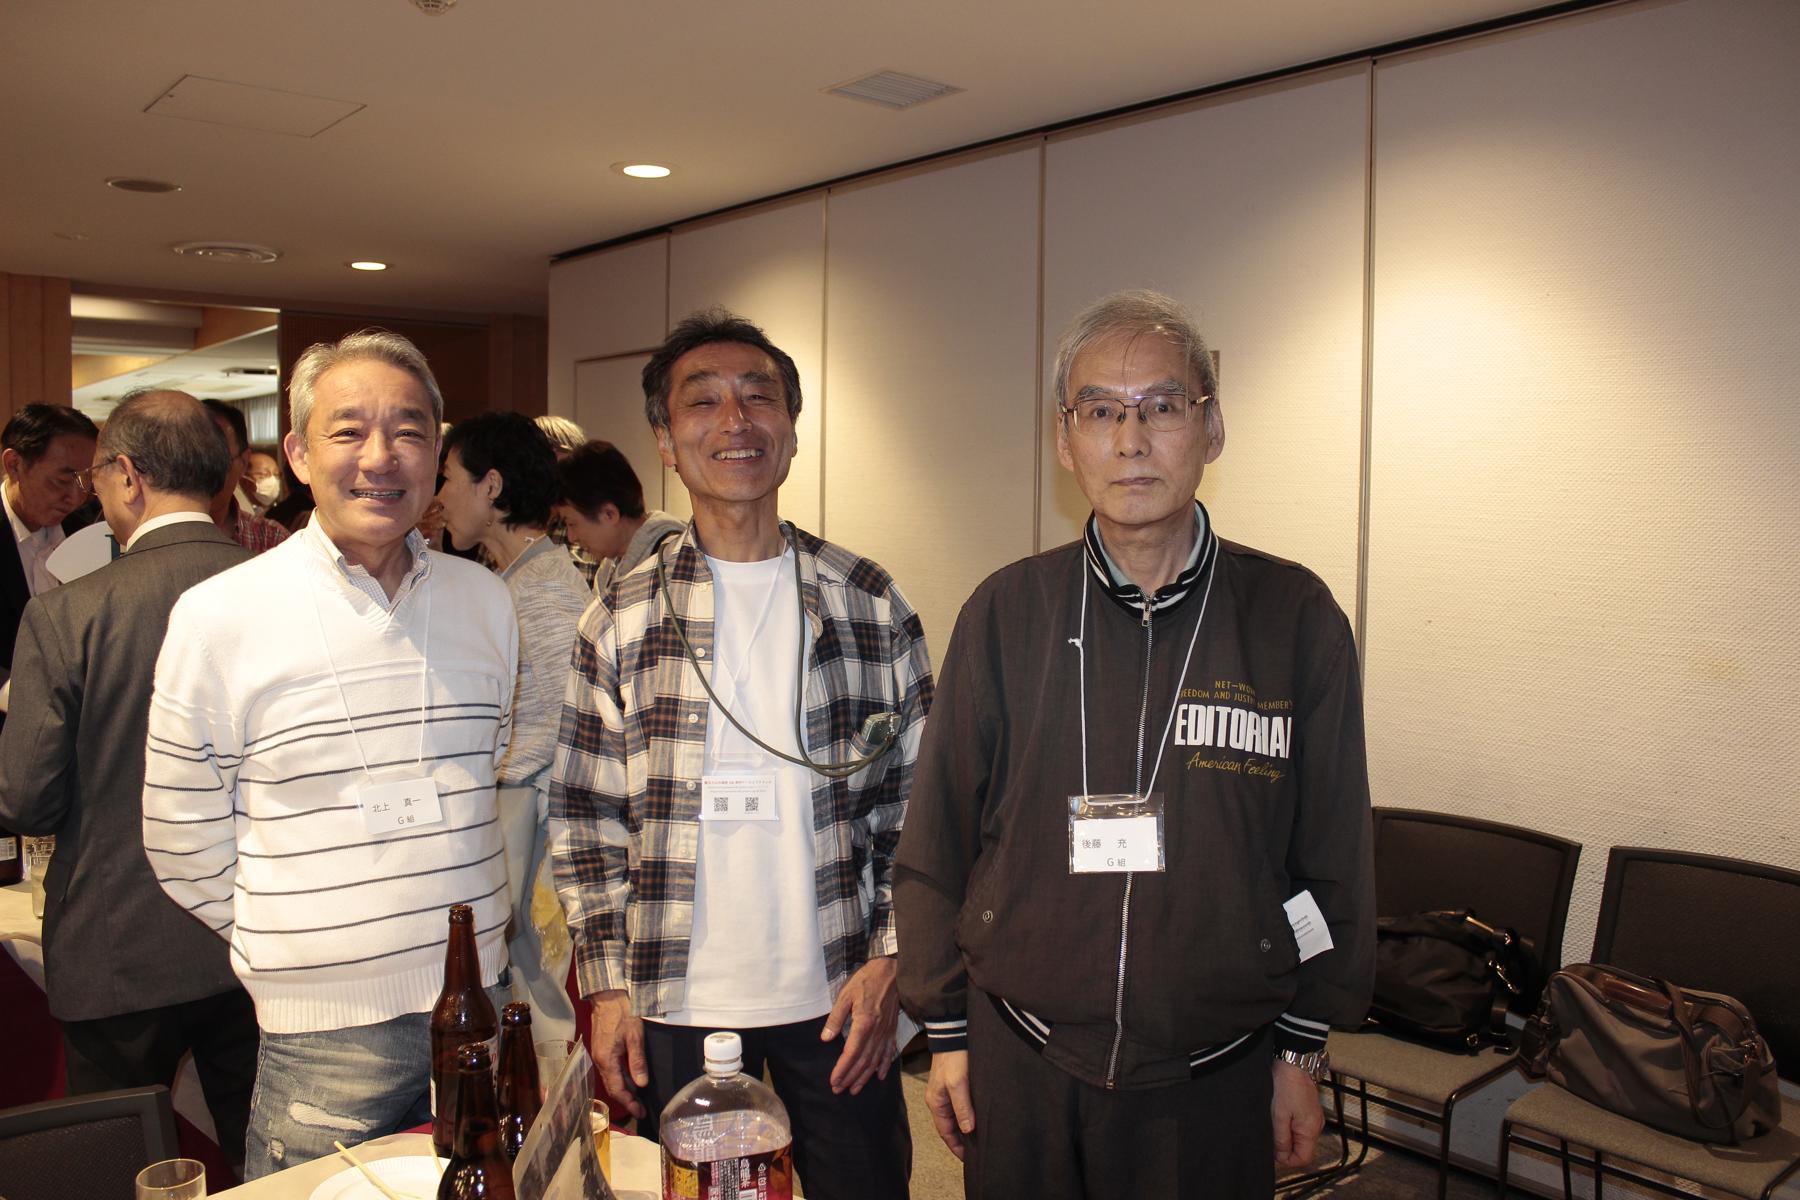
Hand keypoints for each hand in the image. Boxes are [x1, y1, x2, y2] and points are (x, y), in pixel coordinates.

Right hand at [589, 990, 647, 1118]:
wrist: (607, 995)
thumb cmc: (622, 1012)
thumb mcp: (635, 1036)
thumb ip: (637, 1062)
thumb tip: (641, 1085)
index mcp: (607, 1060)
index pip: (617, 1089)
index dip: (629, 1103)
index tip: (640, 1112)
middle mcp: (600, 1060)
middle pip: (612, 1086)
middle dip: (627, 1099)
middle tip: (641, 1109)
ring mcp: (599, 1054)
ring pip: (611, 1078)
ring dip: (624, 1088)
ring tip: (638, 1097)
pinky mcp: (601, 1048)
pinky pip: (610, 1069)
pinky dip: (620, 1077)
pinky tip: (630, 1078)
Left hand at [820, 956, 898, 1094]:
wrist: (892, 972)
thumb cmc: (866, 981)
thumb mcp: (845, 995)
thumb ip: (835, 1018)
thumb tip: (826, 1038)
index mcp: (864, 1023)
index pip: (851, 1053)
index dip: (842, 1069)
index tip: (834, 1081)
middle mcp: (877, 1032)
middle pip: (863, 1061)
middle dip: (850, 1078)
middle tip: (839, 1090)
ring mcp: (886, 1032)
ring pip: (875, 1060)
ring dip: (864, 1077)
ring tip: (855, 1089)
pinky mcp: (892, 1030)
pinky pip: (889, 1052)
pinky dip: (884, 1066)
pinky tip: (879, 1076)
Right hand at [924, 1050, 974, 1160]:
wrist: (954, 1033)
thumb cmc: (953, 1058)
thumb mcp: (958, 1084)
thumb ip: (962, 1107)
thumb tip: (968, 1130)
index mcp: (936, 1103)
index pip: (945, 1132)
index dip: (956, 1147)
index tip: (969, 1159)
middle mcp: (939, 1100)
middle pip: (951, 1126)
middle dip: (962, 1140)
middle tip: (978, 1151)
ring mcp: (947, 1092)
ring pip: (957, 1117)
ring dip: (966, 1127)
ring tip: (981, 1138)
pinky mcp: (956, 1085)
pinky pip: (962, 1106)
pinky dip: (969, 1115)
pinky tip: (980, 1118)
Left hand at [1270, 1059, 1325, 1169]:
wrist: (1293, 1064)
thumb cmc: (1287, 1086)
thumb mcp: (1279, 1116)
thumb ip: (1281, 1139)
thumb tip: (1281, 1156)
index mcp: (1310, 1131)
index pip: (1303, 1159)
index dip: (1287, 1159)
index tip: (1273, 1150)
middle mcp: (1315, 1127)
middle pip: (1301, 1149)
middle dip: (1285, 1147)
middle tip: (1272, 1134)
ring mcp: (1313, 1118)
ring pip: (1299, 1138)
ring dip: (1286, 1136)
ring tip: (1275, 1122)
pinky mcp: (1308, 1111)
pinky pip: (1299, 1127)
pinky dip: (1289, 1126)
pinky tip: (1280, 1116)